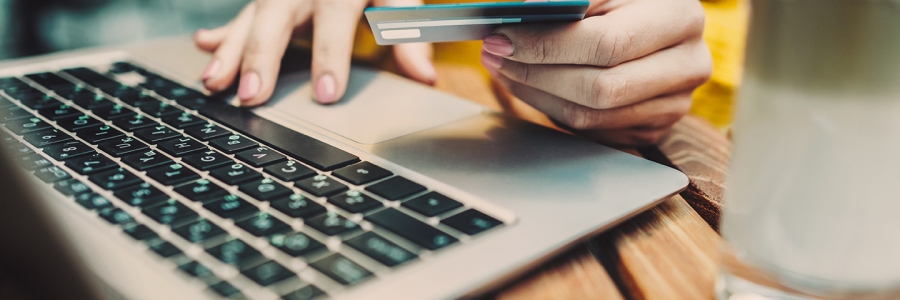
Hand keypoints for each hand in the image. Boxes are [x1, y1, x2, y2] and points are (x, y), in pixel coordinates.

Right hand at [193, 0, 436, 105]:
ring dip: (231, 49)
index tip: (326, 93)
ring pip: (252, 14)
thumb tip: (425, 76)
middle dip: (262, 56)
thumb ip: (409, 33)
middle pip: (278, 15)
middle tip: (253, 96)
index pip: (335, 20)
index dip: (330, 56)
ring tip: (215, 83)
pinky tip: (204, 46)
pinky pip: (242, 11)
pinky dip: (224, 31)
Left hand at [481, 0, 710, 145]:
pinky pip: (592, 131)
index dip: (547, 43)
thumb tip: (525, 11)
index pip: (606, 43)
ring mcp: (675, 102)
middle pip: (600, 87)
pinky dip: (551, 108)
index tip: (502, 35)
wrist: (648, 18)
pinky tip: (529, 82)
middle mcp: (689, 62)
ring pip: (591, 115)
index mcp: (680, 15)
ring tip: (503, 67)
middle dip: (536, 71)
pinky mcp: (653, 127)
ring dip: (536, 92)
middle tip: (494, 54)